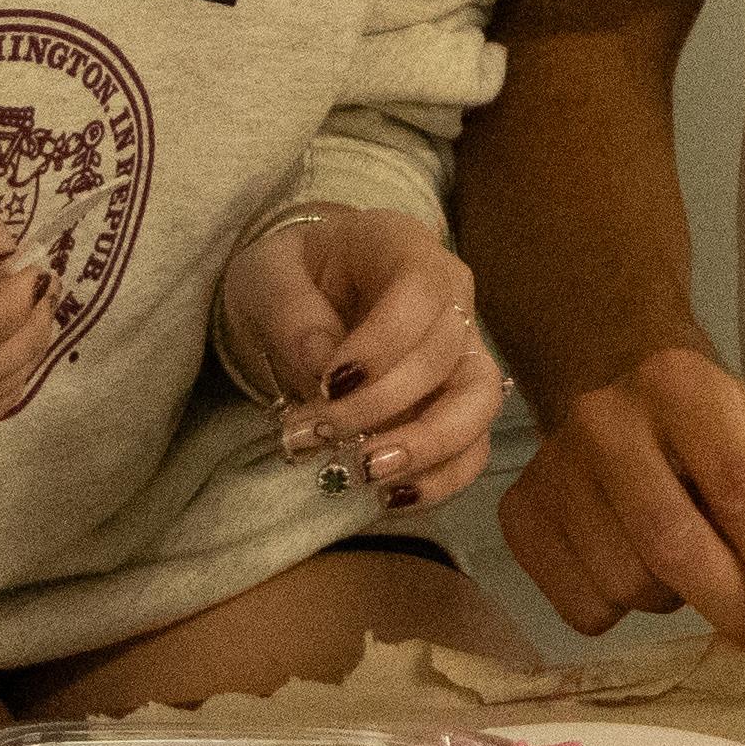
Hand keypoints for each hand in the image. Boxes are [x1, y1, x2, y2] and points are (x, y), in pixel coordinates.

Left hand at [219, 207, 507, 513]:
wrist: (300, 299)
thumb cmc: (288, 277)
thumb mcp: (266, 275)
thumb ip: (290, 312)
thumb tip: (323, 367)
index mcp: (405, 248)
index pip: (420, 292)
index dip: (382, 344)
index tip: (326, 384)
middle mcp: (451, 299)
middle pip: (446, 355)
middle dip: (384, 405)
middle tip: (320, 435)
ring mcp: (460, 354)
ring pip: (478, 407)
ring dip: (426, 448)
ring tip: (367, 475)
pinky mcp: (455, 406)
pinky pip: (470, 448)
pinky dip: (440, 480)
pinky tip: (390, 496)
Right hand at [496, 342, 744, 648]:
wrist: (610, 394)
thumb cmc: (703, 429)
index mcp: (684, 389)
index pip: (742, 492)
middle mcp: (606, 420)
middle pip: (673, 544)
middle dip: (730, 605)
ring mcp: (553, 467)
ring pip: (626, 584)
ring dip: (672, 600)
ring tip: (679, 564)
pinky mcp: (520, 514)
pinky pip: (583, 606)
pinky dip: (621, 611)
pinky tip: (629, 566)